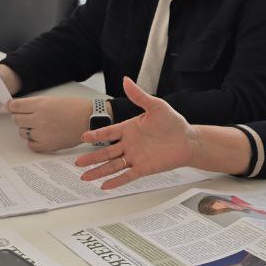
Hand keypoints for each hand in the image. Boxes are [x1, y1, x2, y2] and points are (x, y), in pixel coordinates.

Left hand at [7, 95, 90, 151]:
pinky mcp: (47, 145)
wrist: (89, 120)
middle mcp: (39, 119)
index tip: (12, 108)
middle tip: (29, 117)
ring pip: (23, 132)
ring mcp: (42, 134)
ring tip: (41, 126)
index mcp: (40, 105)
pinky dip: (34, 141)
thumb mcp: (52, 99)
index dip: (12, 106)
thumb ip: (34, 104)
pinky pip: (31, 144)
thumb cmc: (75, 108)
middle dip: (20, 118)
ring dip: (28, 129)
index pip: (14, 106)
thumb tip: (17, 108)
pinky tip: (43, 135)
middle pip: (16, 120)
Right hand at [74, 77, 195, 188]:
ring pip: (112, 165)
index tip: (83, 137)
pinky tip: (105, 186)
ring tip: (85, 177)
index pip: (108, 132)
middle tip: (78, 162)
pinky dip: (116, 181)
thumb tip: (126, 80)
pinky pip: (127, 176)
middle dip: (91, 158)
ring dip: (99, 171)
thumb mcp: (156, 106)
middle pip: (106, 152)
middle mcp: (129, 144)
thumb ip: (139, 95)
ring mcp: (135, 157)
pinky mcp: (144, 168)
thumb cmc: (173, 123)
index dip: (96, 135)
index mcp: (129, 129)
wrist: (188, 140)